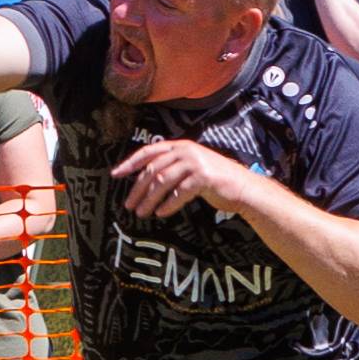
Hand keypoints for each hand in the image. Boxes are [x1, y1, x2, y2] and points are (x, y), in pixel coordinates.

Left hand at [112, 140, 258, 218]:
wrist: (243, 188)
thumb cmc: (214, 181)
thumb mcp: (190, 168)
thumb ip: (171, 168)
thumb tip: (144, 181)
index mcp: (180, 146)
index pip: (148, 151)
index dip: (130, 162)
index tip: (116, 174)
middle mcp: (186, 150)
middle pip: (153, 169)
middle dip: (138, 189)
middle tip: (129, 205)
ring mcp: (195, 162)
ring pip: (163, 182)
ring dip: (149, 199)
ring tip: (141, 213)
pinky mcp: (203, 177)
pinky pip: (179, 193)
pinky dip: (168, 204)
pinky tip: (161, 213)